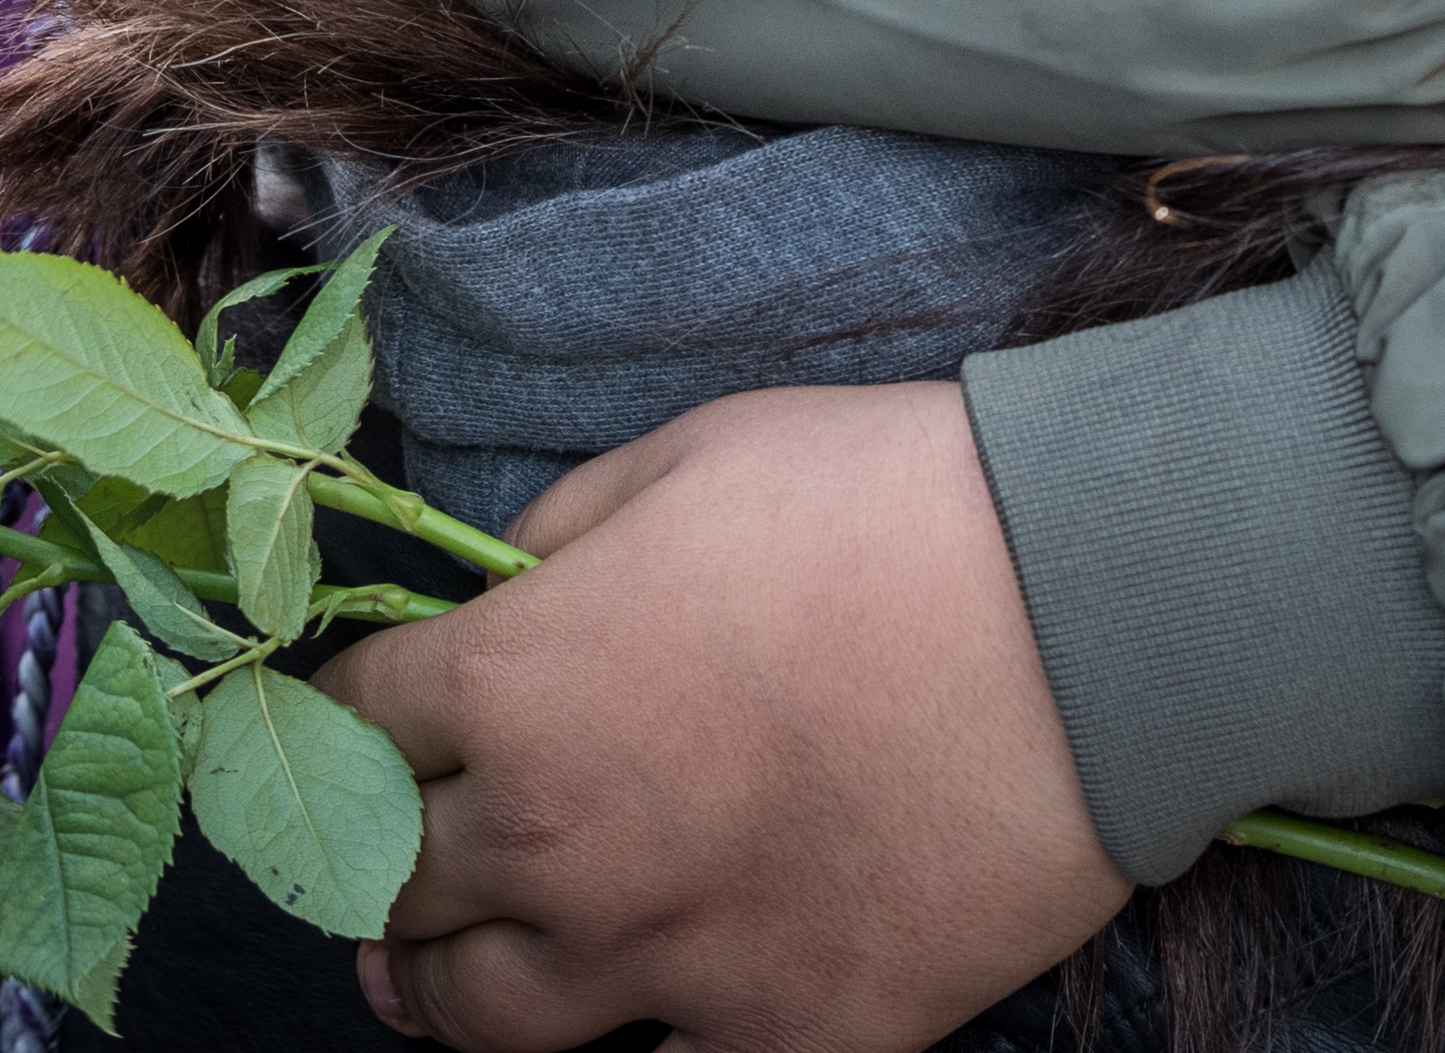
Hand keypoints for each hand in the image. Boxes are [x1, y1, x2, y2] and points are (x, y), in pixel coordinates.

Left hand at [330, 381, 1130, 1051]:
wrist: (1096, 608)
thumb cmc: (892, 501)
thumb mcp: (693, 451)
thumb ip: (562, 534)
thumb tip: (510, 595)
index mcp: (518, 680)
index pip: (350, 721)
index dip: (348, 710)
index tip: (369, 714)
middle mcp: (558, 838)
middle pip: (389, 888)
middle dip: (380, 855)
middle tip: (395, 854)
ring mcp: (667, 957)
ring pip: (476, 1021)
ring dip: (447, 986)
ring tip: (448, 976)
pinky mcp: (784, 1035)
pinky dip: (634, 1040)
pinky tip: (641, 1007)